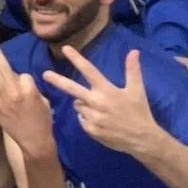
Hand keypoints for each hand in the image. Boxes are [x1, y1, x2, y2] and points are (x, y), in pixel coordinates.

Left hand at [0, 42, 55, 156]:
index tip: (25, 89)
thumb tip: (22, 82)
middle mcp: (16, 91)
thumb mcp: (44, 102)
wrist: (34, 140)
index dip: (24, 80)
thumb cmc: (43, 122)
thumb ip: (32, 90)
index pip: (23, 75)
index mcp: (31, 89)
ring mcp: (5, 99)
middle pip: (6, 68)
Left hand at [42, 47, 164, 156]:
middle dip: (57, 80)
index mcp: (107, 90)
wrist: (142, 139)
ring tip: (101, 109)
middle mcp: (96, 102)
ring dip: (84, 103)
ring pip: (78, 105)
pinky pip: (81, 119)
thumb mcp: (137, 90)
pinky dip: (87, 118)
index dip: (76, 58)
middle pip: (72, 89)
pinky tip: (101, 120)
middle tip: (45, 74)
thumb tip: (134, 51)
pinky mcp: (90, 129)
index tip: (65, 48)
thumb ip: (132, 70)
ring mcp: (92, 117)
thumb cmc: (139, 111)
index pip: (89, 70)